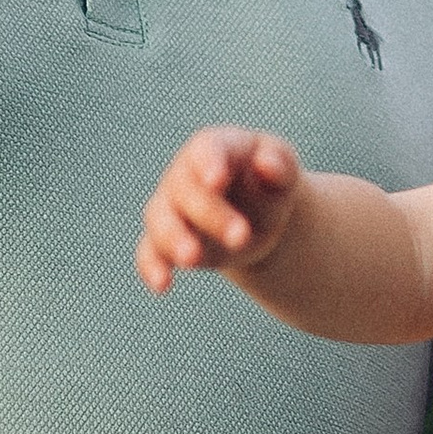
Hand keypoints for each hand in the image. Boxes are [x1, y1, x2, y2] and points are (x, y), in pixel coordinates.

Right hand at [137, 128, 303, 294]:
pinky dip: (152, 268)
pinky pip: (148, 252)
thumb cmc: (269, 184)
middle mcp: (184, 174)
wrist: (257, 216)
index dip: (209, 163)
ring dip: (174, 239)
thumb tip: (267, 164)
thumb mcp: (284, 171)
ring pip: (160, 219)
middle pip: (184, 190)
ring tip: (192, 259)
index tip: (218, 181)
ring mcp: (170, 207)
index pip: (207, 149)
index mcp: (216, 148)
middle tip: (241, 237)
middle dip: (210, 214)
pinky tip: (162, 285)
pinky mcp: (163, 241)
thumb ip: (280, 164)